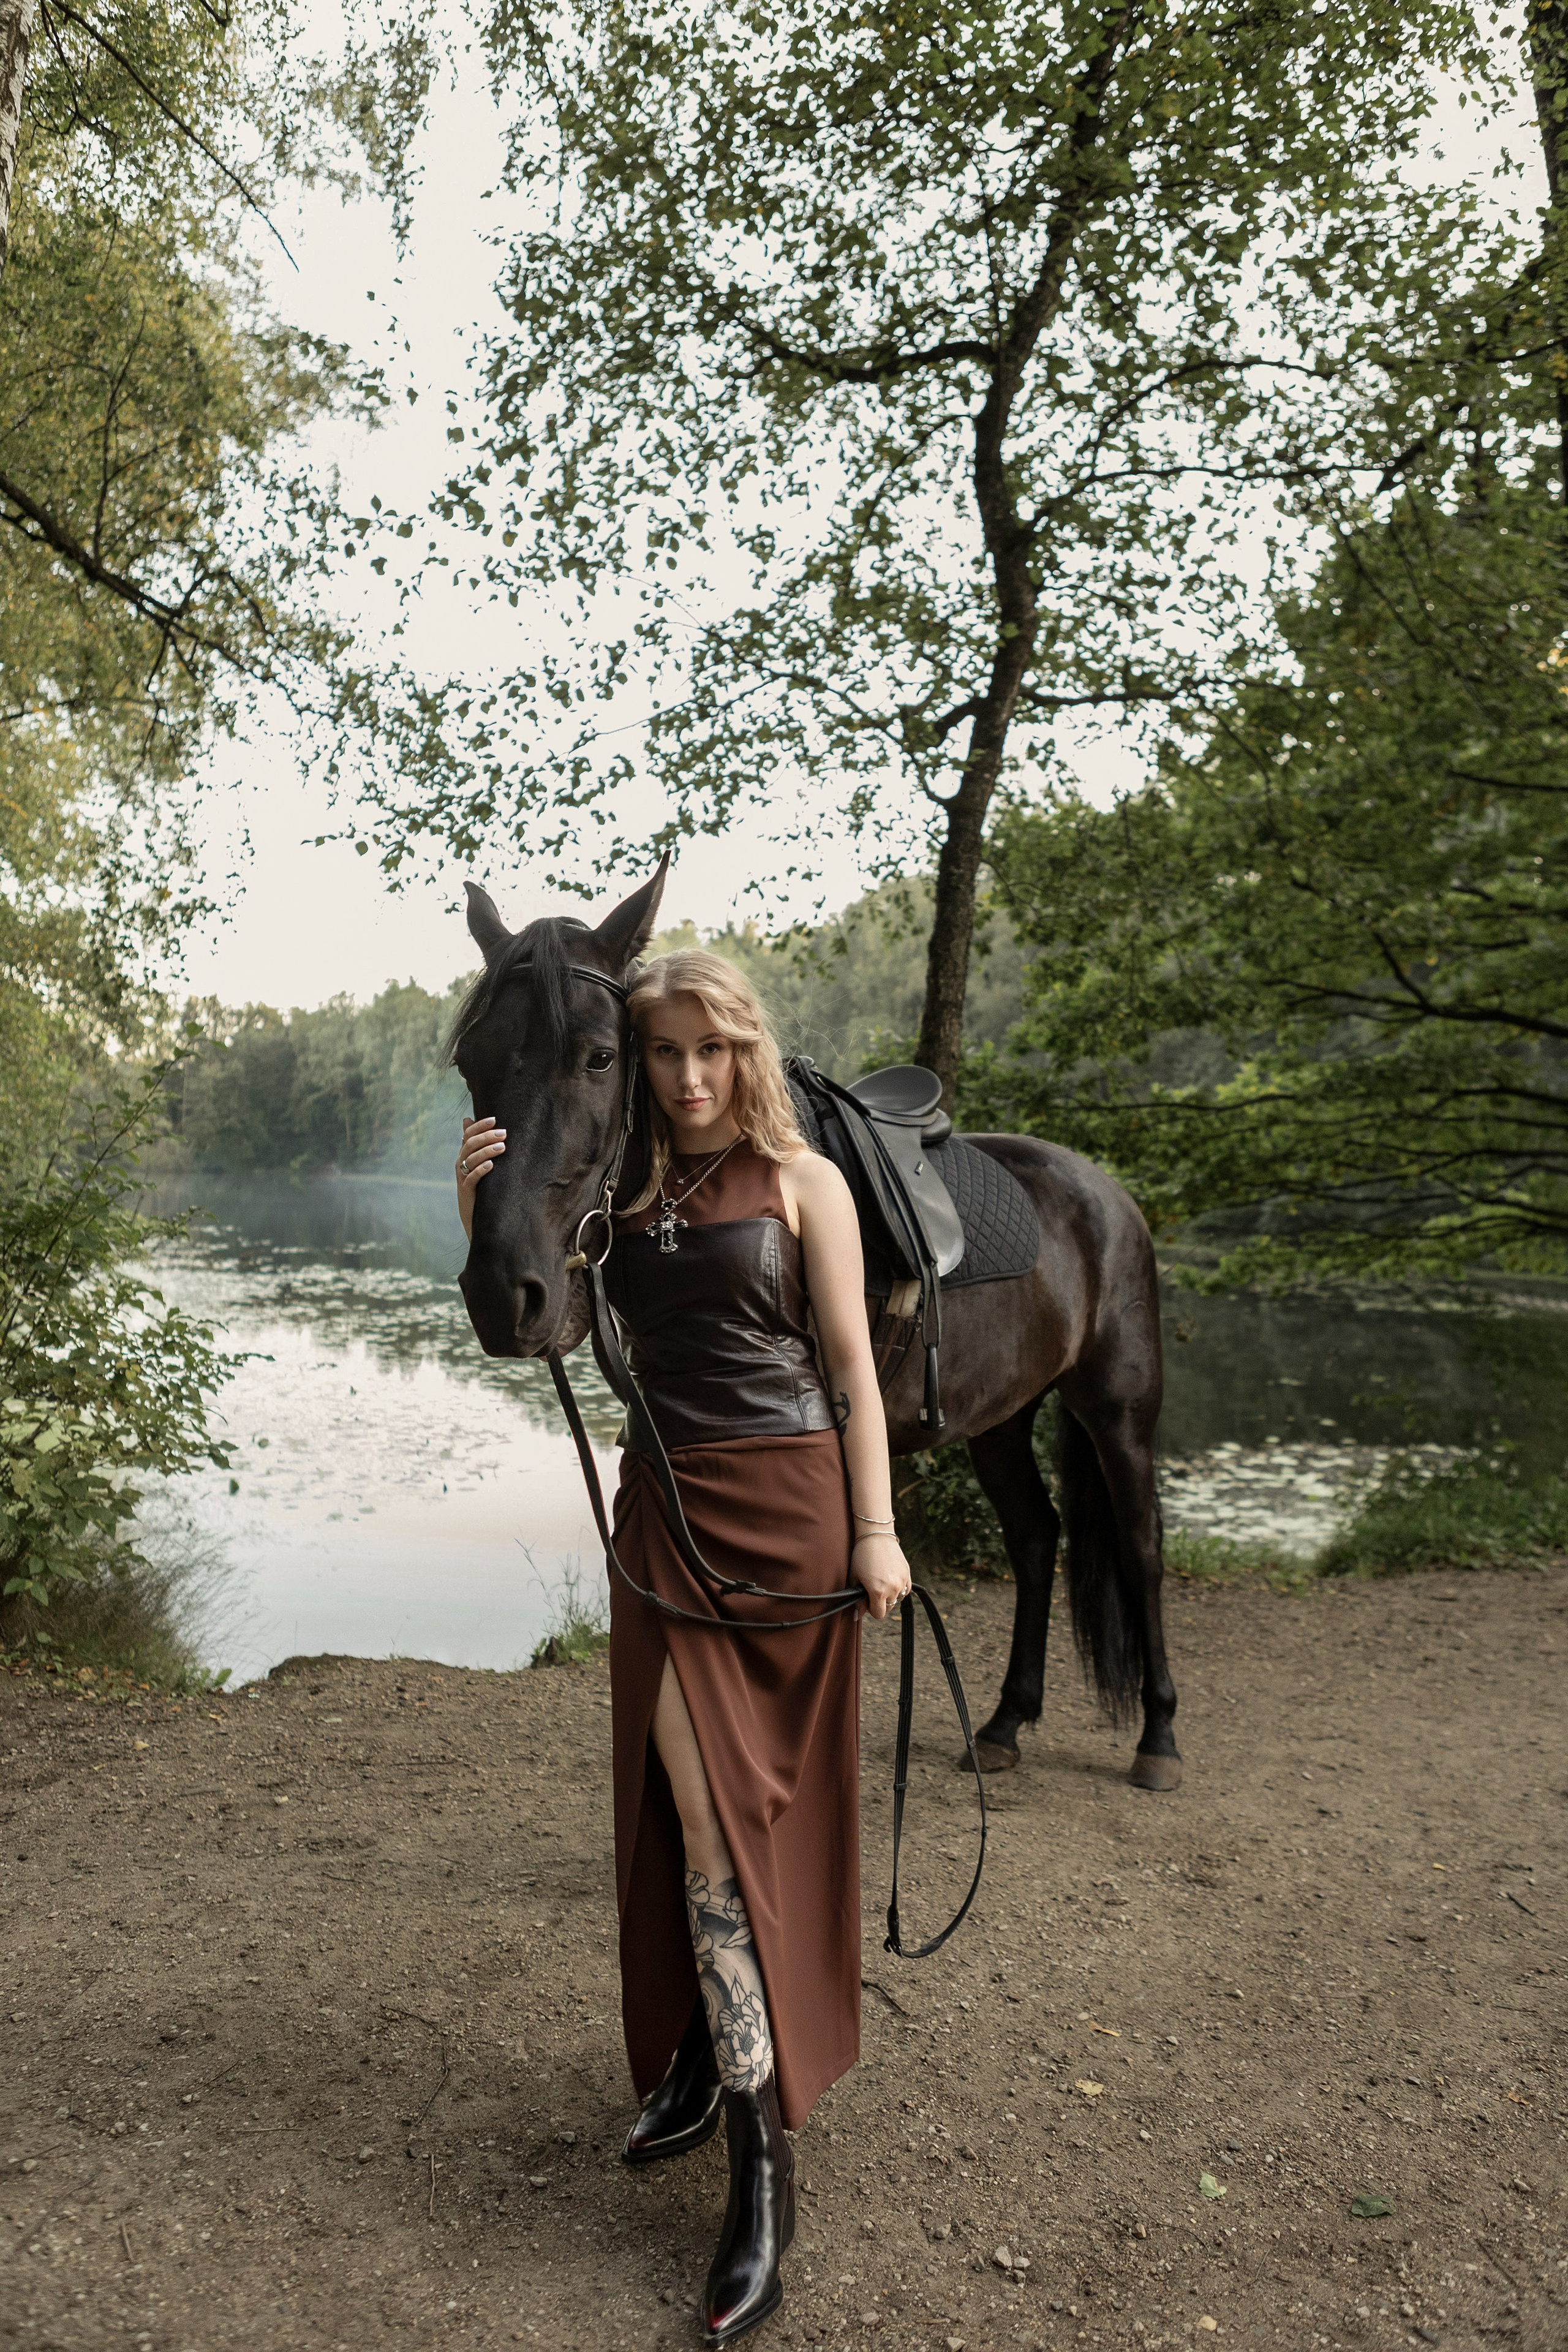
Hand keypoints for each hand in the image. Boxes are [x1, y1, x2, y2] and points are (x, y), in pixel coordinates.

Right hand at [456, 1115, 505, 1238]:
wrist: (475, 1216)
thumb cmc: (480, 1187)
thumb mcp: (478, 1164)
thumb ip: (475, 1144)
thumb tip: (466, 1119)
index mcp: (464, 1156)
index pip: (468, 1135)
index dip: (479, 1126)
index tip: (494, 1119)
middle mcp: (461, 1164)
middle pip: (469, 1145)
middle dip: (486, 1137)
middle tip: (504, 1133)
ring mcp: (462, 1178)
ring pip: (470, 1160)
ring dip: (486, 1151)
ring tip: (502, 1148)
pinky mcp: (466, 1192)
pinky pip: (471, 1179)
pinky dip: (480, 1171)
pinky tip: (491, 1166)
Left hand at [851, 1532, 911, 1621]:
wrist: (876, 1536)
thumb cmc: (862, 1555)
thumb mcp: (855, 1577)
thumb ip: (857, 1598)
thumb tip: (858, 1615)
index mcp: (878, 1591)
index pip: (878, 1614)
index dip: (871, 1609)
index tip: (866, 1600)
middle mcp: (892, 1588)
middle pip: (888, 1607)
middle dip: (880, 1602)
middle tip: (872, 1589)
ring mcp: (902, 1581)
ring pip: (897, 1599)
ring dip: (890, 1595)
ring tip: (881, 1581)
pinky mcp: (907, 1574)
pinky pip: (905, 1590)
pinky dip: (899, 1588)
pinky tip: (890, 1579)